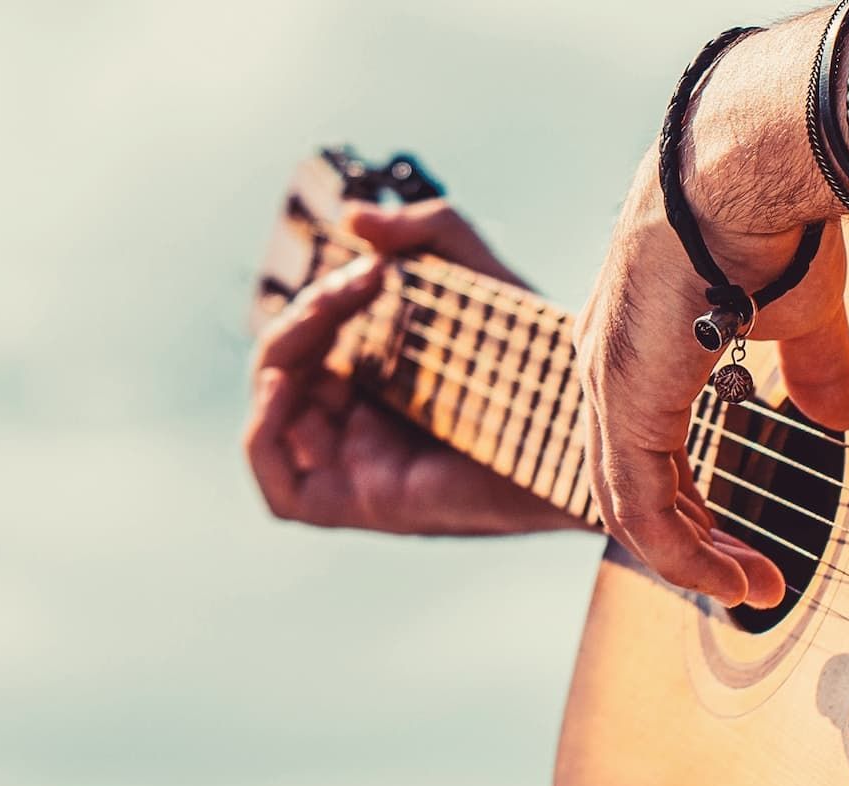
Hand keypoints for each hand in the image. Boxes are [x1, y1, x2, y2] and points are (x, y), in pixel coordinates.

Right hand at [244, 200, 592, 535]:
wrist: (584, 428)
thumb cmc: (540, 359)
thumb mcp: (478, 275)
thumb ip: (425, 232)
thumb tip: (352, 216)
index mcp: (382, 387)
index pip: (310, 349)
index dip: (318, 305)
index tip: (371, 268)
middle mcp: (363, 431)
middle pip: (286, 376)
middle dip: (305, 317)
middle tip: (359, 282)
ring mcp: (359, 471)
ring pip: (272, 418)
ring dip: (282, 355)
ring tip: (329, 313)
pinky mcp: (363, 507)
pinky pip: (282, 487)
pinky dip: (264, 431)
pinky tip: (290, 382)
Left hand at [573, 143, 848, 605]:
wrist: (754, 168)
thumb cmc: (772, 217)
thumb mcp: (798, 311)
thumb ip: (812, 369)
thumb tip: (842, 418)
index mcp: (636, 342)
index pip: (641, 443)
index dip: (686, 501)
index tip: (736, 542)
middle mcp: (605, 365)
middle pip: (627, 482)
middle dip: (689, 539)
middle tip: (745, 579)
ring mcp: (607, 384)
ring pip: (628, 505)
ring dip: (693, 558)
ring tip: (751, 589)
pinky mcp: (624, 402)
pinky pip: (641, 506)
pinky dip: (684, 553)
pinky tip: (734, 577)